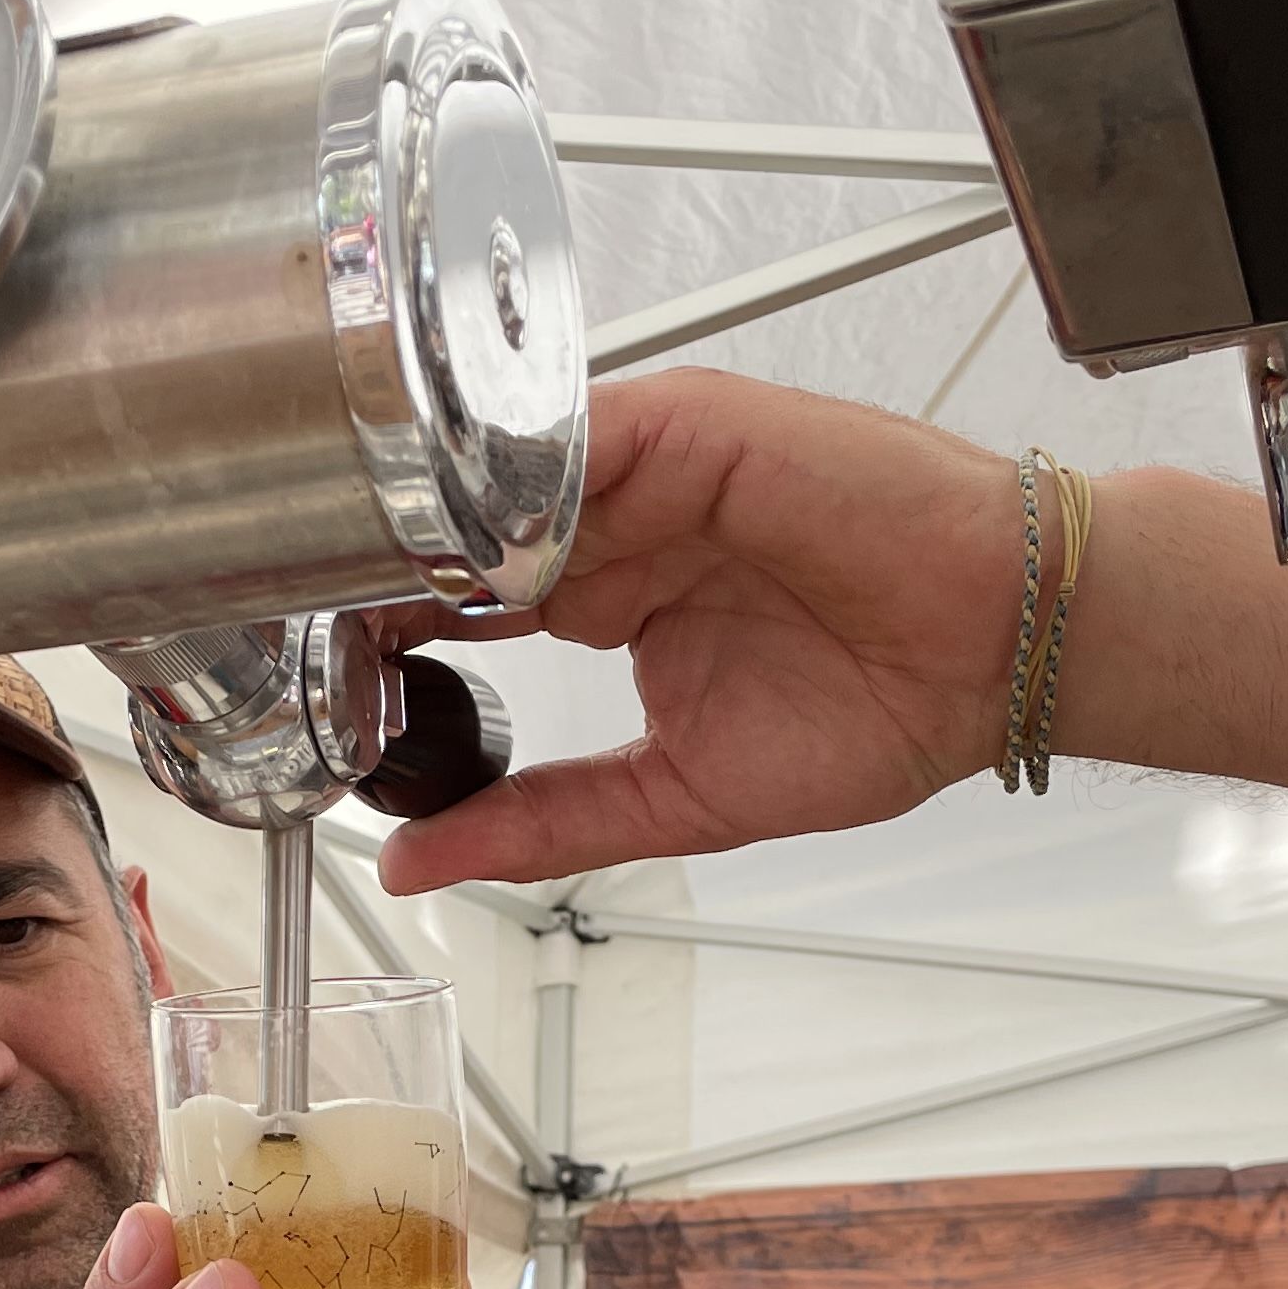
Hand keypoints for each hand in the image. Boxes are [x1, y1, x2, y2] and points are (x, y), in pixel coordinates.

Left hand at [377, 369, 1025, 893]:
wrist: (997, 653)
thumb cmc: (879, 711)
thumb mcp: (673, 800)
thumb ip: (540, 825)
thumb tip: (414, 863)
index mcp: (603, 593)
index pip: (456, 595)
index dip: (382, 629)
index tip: (316, 676)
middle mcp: (616, 522)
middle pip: (455, 522)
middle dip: (375, 565)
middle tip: (289, 612)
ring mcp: (649, 469)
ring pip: (498, 470)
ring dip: (425, 515)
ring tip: (348, 566)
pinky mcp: (692, 425)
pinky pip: (577, 430)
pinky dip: (510, 466)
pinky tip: (459, 520)